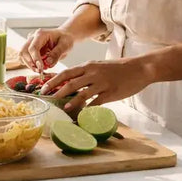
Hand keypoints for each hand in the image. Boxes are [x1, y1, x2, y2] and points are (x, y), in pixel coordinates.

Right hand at [19, 28, 74, 71]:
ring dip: (29, 64)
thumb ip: (56, 54)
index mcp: (41, 34)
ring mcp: (30, 43)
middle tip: (39, 71)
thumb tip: (48, 63)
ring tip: (40, 70)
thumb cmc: (65, 39)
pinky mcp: (30, 49)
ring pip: (22, 55)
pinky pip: (25, 58)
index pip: (33, 48)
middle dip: (30, 63)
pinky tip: (38, 68)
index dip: (35, 59)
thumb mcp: (65, 45)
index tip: (41, 68)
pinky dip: (30, 64)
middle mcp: (32, 38)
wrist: (64, 36)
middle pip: (24, 51)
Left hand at [38, 58, 153, 112]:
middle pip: (69, 81)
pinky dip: (88, 108)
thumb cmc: (118, 68)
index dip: (52, 80)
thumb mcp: (99, 67)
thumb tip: (71, 84)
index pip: (66, 72)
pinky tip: (82, 114)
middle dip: (55, 90)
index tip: (42, 87)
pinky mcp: (111, 92)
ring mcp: (101, 83)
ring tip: (62, 107)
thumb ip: (86, 74)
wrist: (139, 68)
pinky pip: (96, 101)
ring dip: (70, 100)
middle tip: (46, 98)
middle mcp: (92, 73)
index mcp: (88, 66)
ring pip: (81, 92)